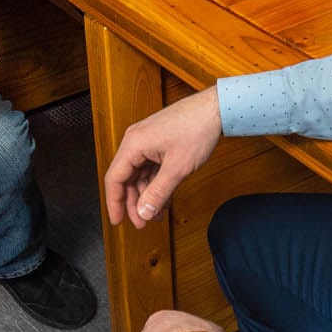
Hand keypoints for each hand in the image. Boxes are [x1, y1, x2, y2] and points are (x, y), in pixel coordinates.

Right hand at [104, 88, 223, 228]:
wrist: (216, 109)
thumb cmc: (197, 129)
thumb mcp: (177, 168)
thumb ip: (158, 193)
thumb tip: (143, 212)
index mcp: (133, 144)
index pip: (114, 178)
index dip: (114, 202)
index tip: (118, 221)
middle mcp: (136, 141)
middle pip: (126, 178)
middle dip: (134, 202)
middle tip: (143, 222)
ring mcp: (147, 141)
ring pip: (139, 174)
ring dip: (147, 194)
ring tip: (157, 212)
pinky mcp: (158, 142)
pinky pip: (150, 167)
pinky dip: (156, 183)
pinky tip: (165, 198)